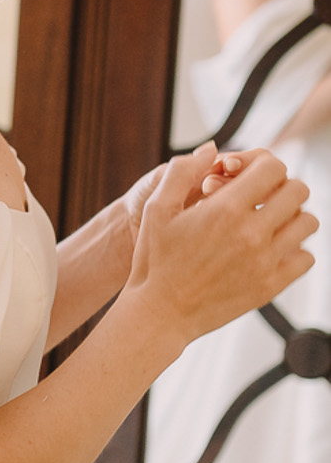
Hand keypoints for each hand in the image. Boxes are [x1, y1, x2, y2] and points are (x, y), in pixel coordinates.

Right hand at [125, 142, 316, 351]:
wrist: (160, 313)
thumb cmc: (155, 259)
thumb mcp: (156, 208)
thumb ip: (182, 171)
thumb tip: (212, 149)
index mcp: (224, 209)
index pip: (273, 168)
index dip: (262, 165)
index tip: (247, 176)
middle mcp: (251, 234)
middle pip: (298, 190)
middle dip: (281, 186)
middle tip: (261, 197)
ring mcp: (265, 262)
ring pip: (308, 222)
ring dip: (292, 216)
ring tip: (269, 223)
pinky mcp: (270, 286)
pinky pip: (306, 258)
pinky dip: (295, 250)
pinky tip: (272, 250)